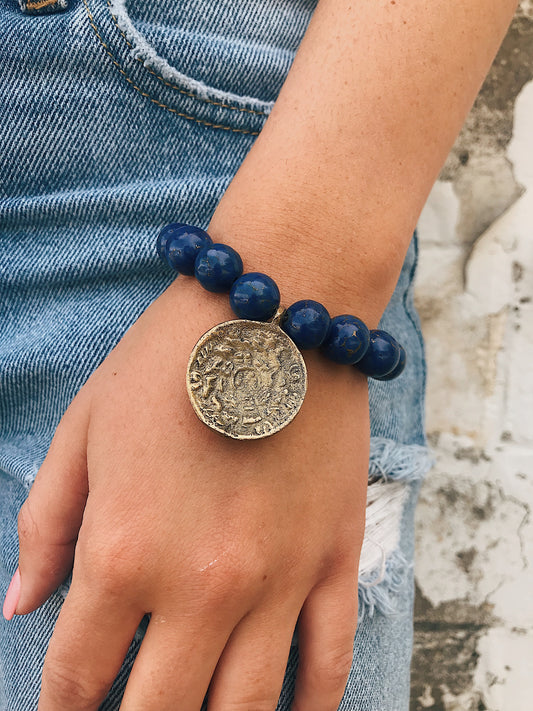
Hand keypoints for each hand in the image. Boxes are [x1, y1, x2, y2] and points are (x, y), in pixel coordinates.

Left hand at [14, 276, 368, 710]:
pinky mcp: (334, 557)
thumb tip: (20, 604)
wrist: (273, 309)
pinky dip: (310, 709)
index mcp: (123, 551)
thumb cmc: (171, 361)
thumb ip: (46, 523)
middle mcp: (201, 584)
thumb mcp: (84, 427)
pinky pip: (329, 661)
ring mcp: (278, 577)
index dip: (62, 707)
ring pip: (244, 707)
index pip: (77, 673)